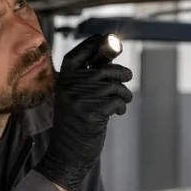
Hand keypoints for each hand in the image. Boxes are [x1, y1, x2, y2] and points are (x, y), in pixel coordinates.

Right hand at [37, 35, 132, 190]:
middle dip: (120, 72)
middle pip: (102, 69)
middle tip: (127, 77)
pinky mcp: (91, 113)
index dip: (91, 44)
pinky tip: (118, 112)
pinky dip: (121, 106)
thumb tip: (111, 50)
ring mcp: (79, 99)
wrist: (68, 153)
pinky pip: (115, 101)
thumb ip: (89, 77)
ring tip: (124, 99)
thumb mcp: (76, 96)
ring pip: (113, 85)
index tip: (105, 37)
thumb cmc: (77, 123)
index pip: (76, 55)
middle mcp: (69, 87)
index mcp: (63, 81)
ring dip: (124, 92)